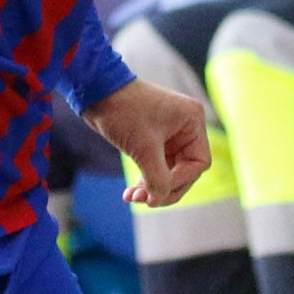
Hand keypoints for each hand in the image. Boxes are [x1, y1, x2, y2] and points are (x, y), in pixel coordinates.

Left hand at [87, 78, 210, 205]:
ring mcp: (169, 134)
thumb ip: (157, 177)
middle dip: (164, 188)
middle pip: (185, 171)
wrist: (95, 92)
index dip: (180, 181)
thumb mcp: (144, 148)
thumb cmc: (123, 111)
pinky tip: (130, 193)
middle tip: (145, 201)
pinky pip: (155, 167)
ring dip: (152, 187)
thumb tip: (160, 198)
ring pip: (169, 172)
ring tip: (133, 197)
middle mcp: (185, 127)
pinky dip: (145, 180)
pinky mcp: (152, 139)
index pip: (198, 163)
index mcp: (192, 122)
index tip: (158, 191)